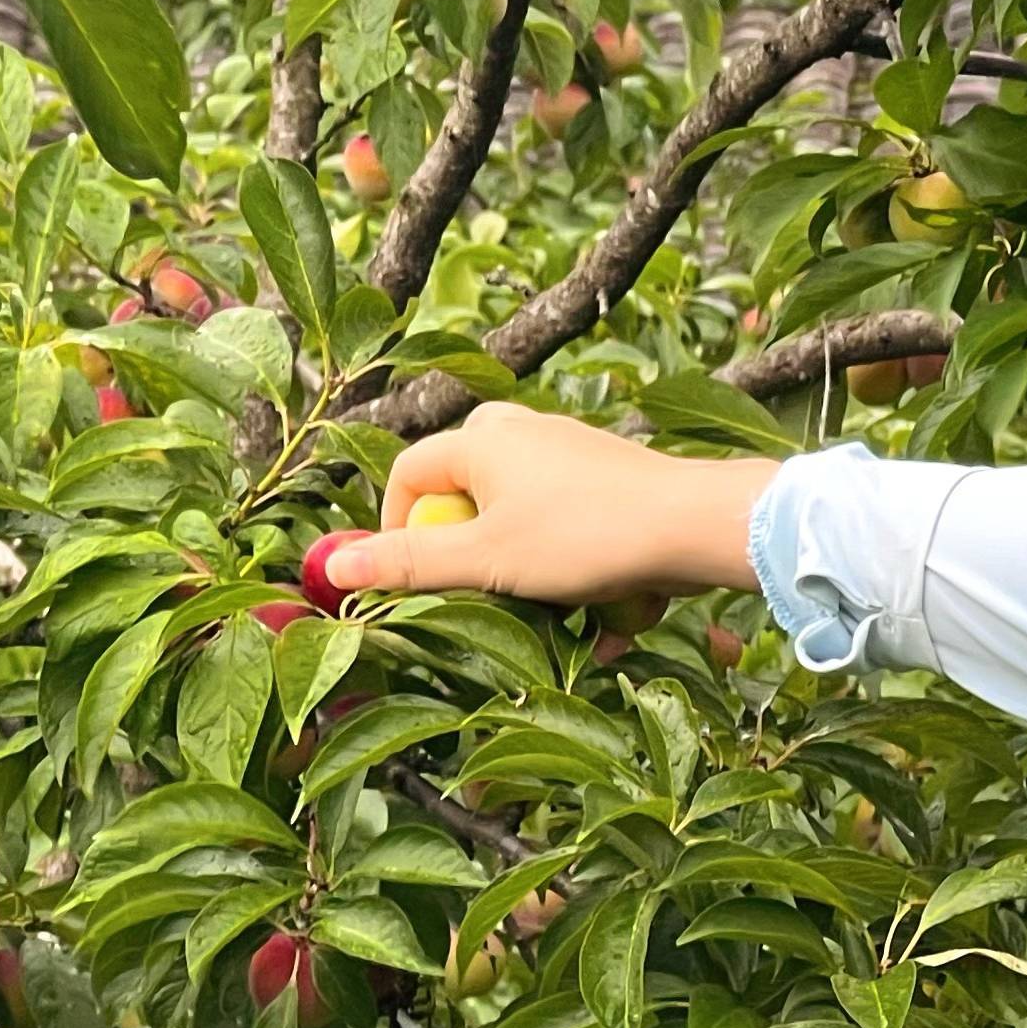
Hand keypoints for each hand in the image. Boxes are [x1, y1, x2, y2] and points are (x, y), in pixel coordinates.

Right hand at [304, 404, 777, 606]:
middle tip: (491, 591)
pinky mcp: (605, 476)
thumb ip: (409, 563)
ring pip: (515, 516)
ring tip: (557, 596)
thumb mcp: (485, 559)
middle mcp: (520, 429)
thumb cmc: (585, 536)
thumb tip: (330, 567)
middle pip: (463, 496)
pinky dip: (571, 563)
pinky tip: (602, 598)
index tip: (412, 581)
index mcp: (481, 438)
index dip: (396, 531)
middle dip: (472, 554)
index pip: (407, 475)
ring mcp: (566, 449)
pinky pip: (563, 524)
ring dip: (526, 568)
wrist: (695, 525)